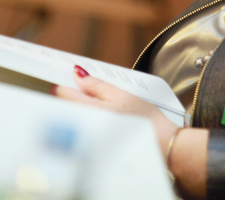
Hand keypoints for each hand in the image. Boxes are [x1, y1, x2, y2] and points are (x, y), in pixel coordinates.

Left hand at [53, 65, 178, 157]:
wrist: (161, 146)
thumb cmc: (146, 121)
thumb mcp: (123, 95)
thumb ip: (97, 85)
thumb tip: (77, 75)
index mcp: (91, 111)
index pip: (63, 94)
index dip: (63, 83)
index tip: (69, 80)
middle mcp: (85, 127)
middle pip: (64, 108)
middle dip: (70, 97)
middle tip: (85, 91)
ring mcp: (87, 140)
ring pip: (72, 119)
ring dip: (77, 109)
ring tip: (97, 107)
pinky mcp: (93, 149)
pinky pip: (80, 131)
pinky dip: (85, 122)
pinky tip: (101, 120)